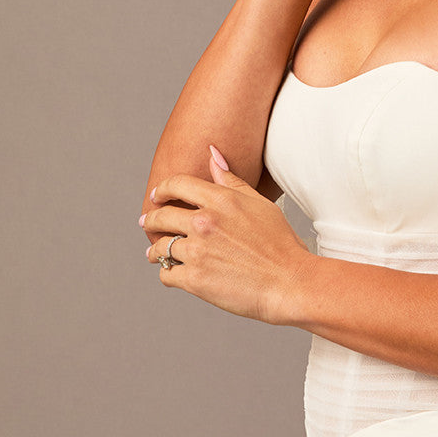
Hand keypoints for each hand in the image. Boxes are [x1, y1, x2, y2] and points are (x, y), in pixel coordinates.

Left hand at [141, 146, 309, 326]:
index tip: (157, 196)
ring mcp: (197, 251)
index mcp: (221, 201)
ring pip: (159, 248)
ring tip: (157, 255)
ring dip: (156, 251)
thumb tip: (213, 154)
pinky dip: (168, 274)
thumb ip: (232, 180)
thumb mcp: (260, 204)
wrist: (289, 282)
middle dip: (151, 221)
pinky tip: (174, 274)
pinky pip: (166, 274)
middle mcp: (205, 222)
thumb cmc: (281, 244)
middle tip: (148, 224)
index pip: (177, 184)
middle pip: (161, 216)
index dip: (162, 189)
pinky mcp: (194, 279)